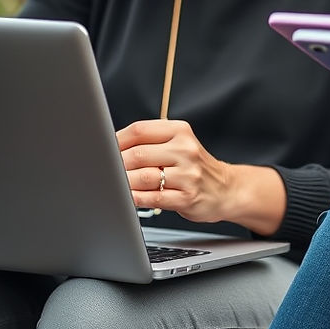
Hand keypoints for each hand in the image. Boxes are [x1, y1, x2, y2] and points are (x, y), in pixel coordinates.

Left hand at [117, 119, 235, 222]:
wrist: (225, 188)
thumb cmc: (194, 166)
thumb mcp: (180, 144)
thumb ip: (151, 142)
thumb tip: (113, 147)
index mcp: (180, 131)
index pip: (140, 130)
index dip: (116, 139)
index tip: (104, 148)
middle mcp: (185, 149)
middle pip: (139, 153)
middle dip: (117, 164)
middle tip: (106, 171)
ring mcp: (187, 174)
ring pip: (144, 177)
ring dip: (124, 183)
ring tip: (115, 185)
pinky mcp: (186, 196)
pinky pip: (153, 198)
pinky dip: (136, 198)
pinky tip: (129, 198)